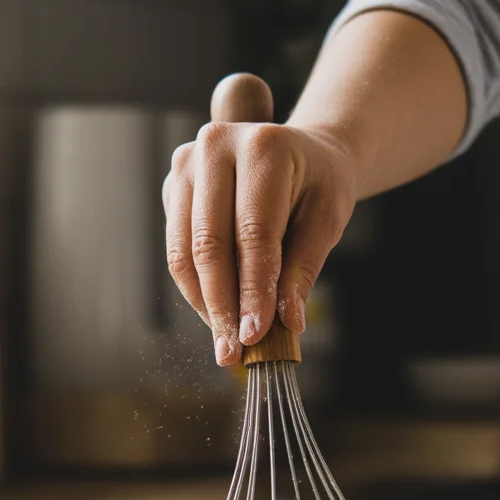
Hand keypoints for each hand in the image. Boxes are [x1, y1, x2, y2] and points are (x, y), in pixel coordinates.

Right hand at [162, 76, 356, 365]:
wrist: (301, 152)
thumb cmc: (319, 184)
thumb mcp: (327, 220)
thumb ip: (303, 268)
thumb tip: (287, 322)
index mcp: (263, 148)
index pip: (253, 233)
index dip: (253, 290)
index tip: (256, 335)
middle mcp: (215, 147)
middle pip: (210, 244)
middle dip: (222, 306)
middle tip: (233, 352)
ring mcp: (186, 166)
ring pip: (184, 252)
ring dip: (204, 304)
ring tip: (225, 342)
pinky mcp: (172, 187)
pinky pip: (177, 250)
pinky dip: (197, 289)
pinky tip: (218, 314)